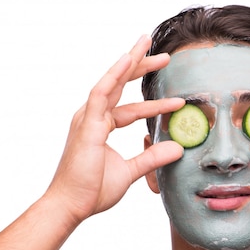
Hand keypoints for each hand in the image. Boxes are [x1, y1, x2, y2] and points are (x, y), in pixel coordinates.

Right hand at [45, 35, 184, 225]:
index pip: (130, 107)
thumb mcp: (130, 172)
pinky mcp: (86, 124)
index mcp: (99, 125)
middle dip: (141, 67)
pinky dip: (114, 75)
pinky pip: (101, 93)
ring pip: (111, 82)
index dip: (154, 102)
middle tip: (164, 55)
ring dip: (130, 62)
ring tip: (148, 43)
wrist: (70, 206)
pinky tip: (128, 60)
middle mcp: (92, 117)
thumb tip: (178, 148)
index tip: (178, 100)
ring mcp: (87, 118)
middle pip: (120, 85)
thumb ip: (152, 158)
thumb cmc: (92, 191)